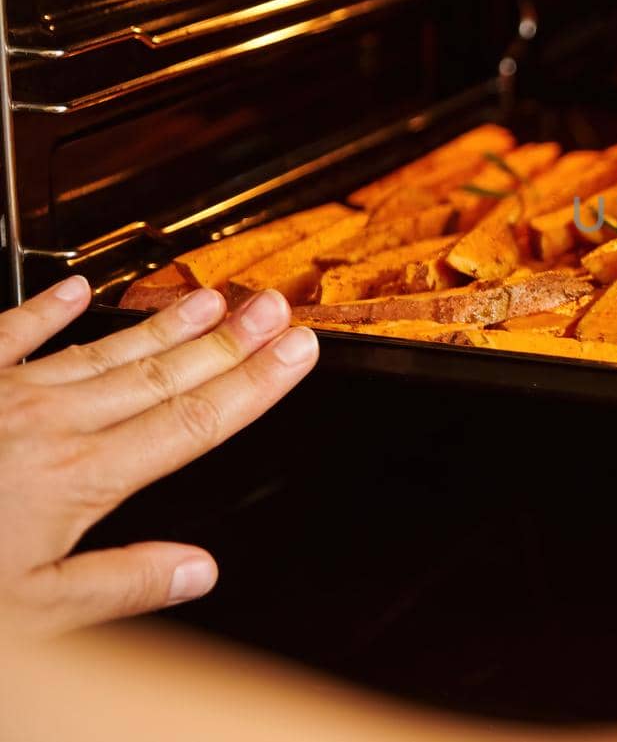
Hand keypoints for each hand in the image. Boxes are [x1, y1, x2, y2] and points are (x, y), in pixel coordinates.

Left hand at [0, 276, 317, 635]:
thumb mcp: (29, 615)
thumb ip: (117, 586)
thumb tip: (197, 570)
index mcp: (76, 480)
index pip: (191, 422)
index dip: (253, 386)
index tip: (298, 353)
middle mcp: (47, 426)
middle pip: (162, 375)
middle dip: (229, 341)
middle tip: (275, 307)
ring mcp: (3, 397)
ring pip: (104, 350)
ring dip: (165, 323)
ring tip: (213, 296)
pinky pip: (9, 335)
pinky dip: (46, 310)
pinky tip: (77, 290)